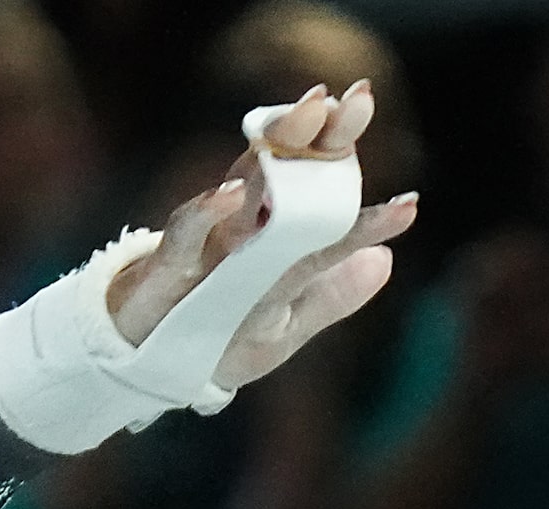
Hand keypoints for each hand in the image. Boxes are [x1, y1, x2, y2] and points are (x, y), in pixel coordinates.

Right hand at [106, 82, 419, 389]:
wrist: (144, 368)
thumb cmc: (216, 338)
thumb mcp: (281, 331)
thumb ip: (328, 299)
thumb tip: (382, 262)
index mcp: (278, 245)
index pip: (320, 202)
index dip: (353, 183)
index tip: (403, 193)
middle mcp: (246, 232)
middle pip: (287, 174)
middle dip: (321, 135)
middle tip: (358, 101)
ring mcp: (207, 245)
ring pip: (244, 190)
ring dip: (276, 153)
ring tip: (313, 113)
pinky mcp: (167, 266)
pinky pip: (184, 233)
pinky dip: (205, 212)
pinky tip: (232, 193)